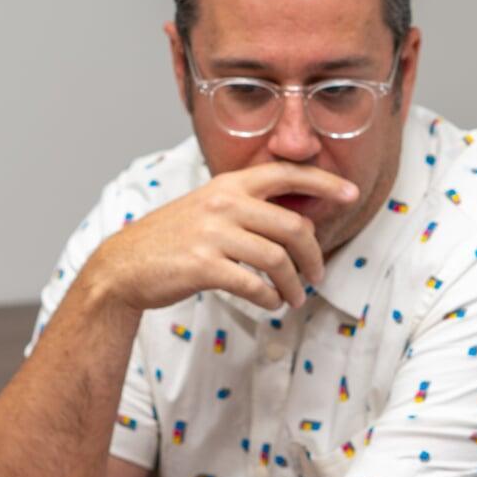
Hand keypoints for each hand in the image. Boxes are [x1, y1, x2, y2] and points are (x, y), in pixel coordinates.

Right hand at [88, 162, 358, 313]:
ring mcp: (212, 234)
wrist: (124, 266)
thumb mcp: (210, 209)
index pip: (286, 174)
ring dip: (294, 285)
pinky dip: (270, 297)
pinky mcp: (203, 265)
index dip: (324, 183)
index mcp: (229, 185)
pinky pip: (255, 284)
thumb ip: (249, 208)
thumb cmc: (174, 240)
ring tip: (294, 298)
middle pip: (295, 227)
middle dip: (314, 256)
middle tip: (317, 275)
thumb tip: (301, 223)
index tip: (351, 193)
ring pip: (279, 260)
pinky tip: (271, 302)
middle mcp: (223, 203)